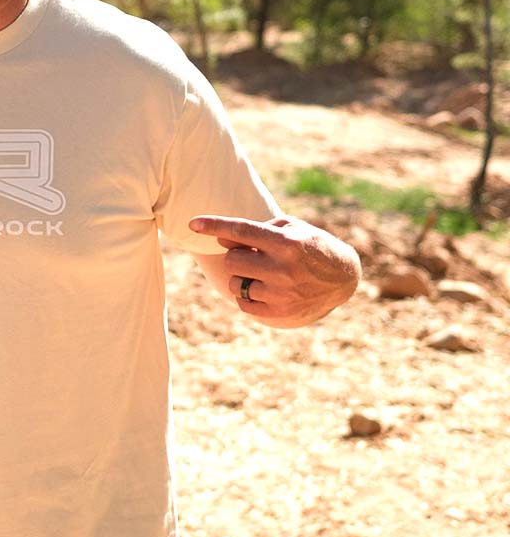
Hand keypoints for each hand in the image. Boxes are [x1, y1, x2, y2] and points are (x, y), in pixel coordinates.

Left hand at [189, 215, 360, 327]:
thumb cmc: (311, 246)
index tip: (192, 223)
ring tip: (261, 274)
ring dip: (241, 277)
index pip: (242, 231)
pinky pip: (244, 305)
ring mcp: (281, 293)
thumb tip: (222, 239)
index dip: (214, 225)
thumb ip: (256, 230)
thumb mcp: (292, 229)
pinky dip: (247, 296)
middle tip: (252, 256)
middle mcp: (283, 268)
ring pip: (236, 284)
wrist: (343, 278)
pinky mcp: (280, 313)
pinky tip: (264, 289)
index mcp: (286, 243)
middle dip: (237, 256)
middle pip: (233, 260)